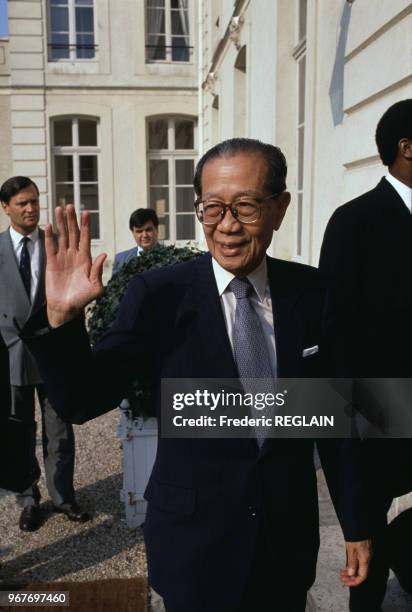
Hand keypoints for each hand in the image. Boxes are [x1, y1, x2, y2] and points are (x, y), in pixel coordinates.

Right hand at [45, 205, 106, 326]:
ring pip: (62, 236)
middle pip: (73, 233)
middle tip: (70, 205)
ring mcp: (62, 258)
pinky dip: (50, 236)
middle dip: (72, 219)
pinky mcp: (51, 263)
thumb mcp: (96, 287)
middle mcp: (74, 255)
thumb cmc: (83, 299)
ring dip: (61, 223)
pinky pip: (50, 246)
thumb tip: (103, 254)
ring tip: (59, 209)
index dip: (86, 225)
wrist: (67, 308)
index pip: (85, 238)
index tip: (86, 212)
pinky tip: (50, 225)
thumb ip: (98, 271)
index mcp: (86, 259)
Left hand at [340, 539, 370, 586]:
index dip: (354, 581)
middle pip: (360, 573)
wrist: (359, 526)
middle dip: (351, 577)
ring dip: (351, 572)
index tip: (346, 582)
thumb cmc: (356, 536)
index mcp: (365, 560)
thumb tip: (351, 574)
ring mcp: (365, 555)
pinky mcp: (363, 551)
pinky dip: (352, 565)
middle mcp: (367, 559)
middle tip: (342, 578)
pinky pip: (359, 562)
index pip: (362, 576)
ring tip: (342, 573)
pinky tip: (347, 566)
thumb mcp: (351, 550)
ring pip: (359, 568)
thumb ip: (352, 563)